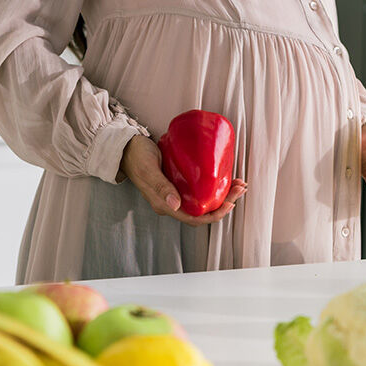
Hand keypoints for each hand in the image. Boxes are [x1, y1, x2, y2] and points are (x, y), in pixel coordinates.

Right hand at [120, 135, 246, 225]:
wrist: (126, 147)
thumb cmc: (136, 156)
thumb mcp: (148, 170)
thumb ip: (161, 186)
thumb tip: (176, 205)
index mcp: (165, 205)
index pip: (195, 218)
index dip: (215, 215)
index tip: (230, 203)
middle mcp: (172, 203)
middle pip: (203, 211)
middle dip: (224, 203)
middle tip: (239, 188)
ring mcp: (175, 194)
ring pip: (203, 201)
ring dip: (222, 195)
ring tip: (236, 183)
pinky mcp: (178, 183)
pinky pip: (199, 190)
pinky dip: (213, 186)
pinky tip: (222, 177)